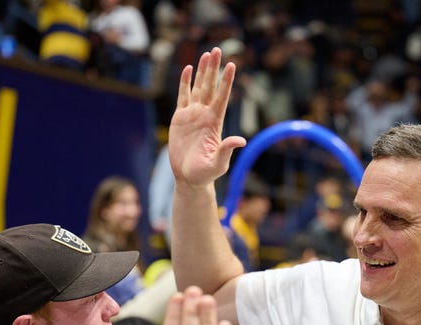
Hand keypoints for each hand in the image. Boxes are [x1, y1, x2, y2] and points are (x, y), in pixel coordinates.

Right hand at [168, 47, 245, 187]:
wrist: (189, 177)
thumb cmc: (205, 173)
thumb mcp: (218, 163)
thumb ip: (226, 150)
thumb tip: (241, 141)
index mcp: (215, 122)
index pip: (222, 97)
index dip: (226, 82)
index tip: (233, 65)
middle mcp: (205, 115)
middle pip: (211, 87)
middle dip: (214, 69)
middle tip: (217, 50)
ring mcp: (193, 115)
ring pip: (198, 88)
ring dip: (203, 71)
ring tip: (207, 54)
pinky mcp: (180, 118)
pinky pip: (183, 96)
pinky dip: (185, 83)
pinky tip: (188, 69)